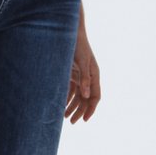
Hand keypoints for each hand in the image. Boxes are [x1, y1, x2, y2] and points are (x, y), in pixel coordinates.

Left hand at [64, 8, 99, 123]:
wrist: (69, 32)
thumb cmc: (78, 45)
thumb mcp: (82, 61)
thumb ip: (85, 78)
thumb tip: (86, 95)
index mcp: (94, 75)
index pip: (95, 96)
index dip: (91, 109)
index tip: (85, 120)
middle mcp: (88, 77)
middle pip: (86, 99)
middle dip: (80, 111)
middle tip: (72, 122)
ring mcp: (80, 75)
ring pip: (77, 96)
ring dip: (72, 107)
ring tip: (64, 117)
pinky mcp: (71, 73)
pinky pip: (70, 90)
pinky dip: (66, 98)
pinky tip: (60, 106)